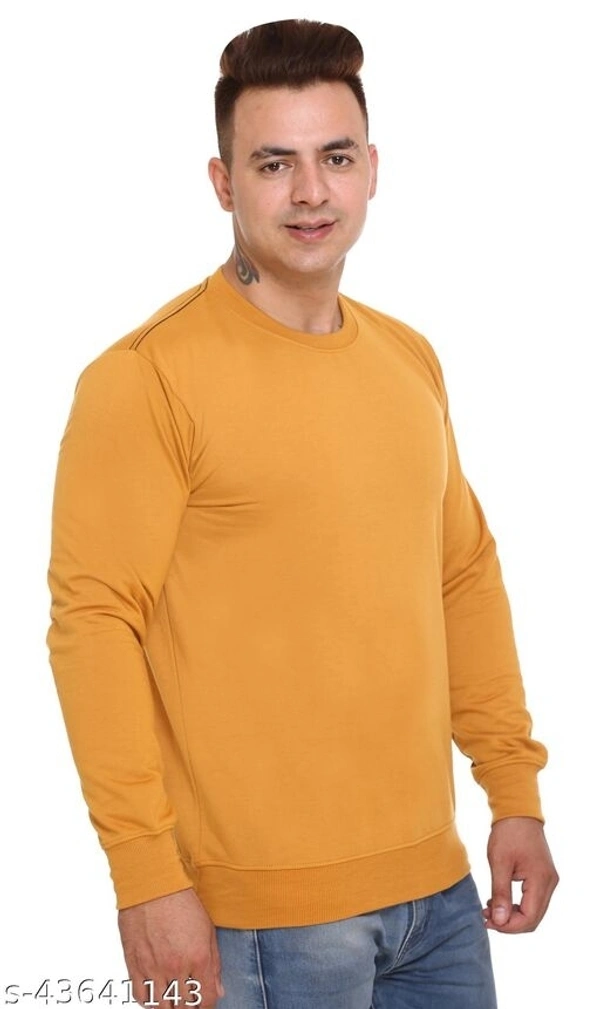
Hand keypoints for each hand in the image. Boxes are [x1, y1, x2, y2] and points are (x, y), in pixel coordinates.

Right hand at [118, 887, 224, 1007]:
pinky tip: (156, 995)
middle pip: (184, 1008)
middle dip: (189, 1007)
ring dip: (170, 1006)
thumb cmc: (181, 901)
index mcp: (198, 958)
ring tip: (173, 999)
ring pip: (161, 1008)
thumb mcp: (207, 929)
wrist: (152, 885)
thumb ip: (214, 963)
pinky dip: (149, 1002)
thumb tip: (217, 990)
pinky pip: (141, 996)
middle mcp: (176, 967)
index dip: (207, 1004)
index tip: (206, 1001)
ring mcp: (153, 968)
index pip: (206, 1000)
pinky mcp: (134, 965)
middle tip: (189, 1000)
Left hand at [483, 816, 558, 932]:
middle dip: (509, 923)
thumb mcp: (499, 863)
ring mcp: (548, 880)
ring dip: (512, 915)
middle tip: (486, 917)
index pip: (529, 918)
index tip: (488, 922)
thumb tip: (500, 921)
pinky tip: (498, 901)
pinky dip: (517, 905)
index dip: (509, 926)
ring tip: (489, 909)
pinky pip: (533, 900)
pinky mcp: (543, 877)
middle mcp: (550, 883)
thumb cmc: (507, 833)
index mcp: (541, 880)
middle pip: (533, 918)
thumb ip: (500, 893)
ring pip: (533, 911)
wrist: (518, 812)